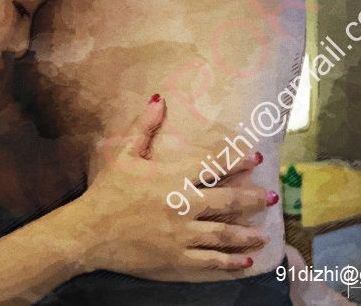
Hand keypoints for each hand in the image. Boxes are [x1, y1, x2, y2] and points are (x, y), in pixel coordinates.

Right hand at [78, 95, 273, 280]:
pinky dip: (230, 261)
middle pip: (228, 200)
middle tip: (272, 196)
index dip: (237, 159)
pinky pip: (209, 260)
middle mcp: (183, 205)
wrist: (88, 232)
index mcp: (172, 177)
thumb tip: (159, 99)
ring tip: (265, 234)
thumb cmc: (106, 191)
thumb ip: (145, 127)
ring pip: (224, 233)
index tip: (255, 158)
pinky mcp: (176, 258)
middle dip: (253, 198)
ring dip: (248, 234)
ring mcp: (181, 234)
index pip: (214, 165)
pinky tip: (245, 261)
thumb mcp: (124, 154)